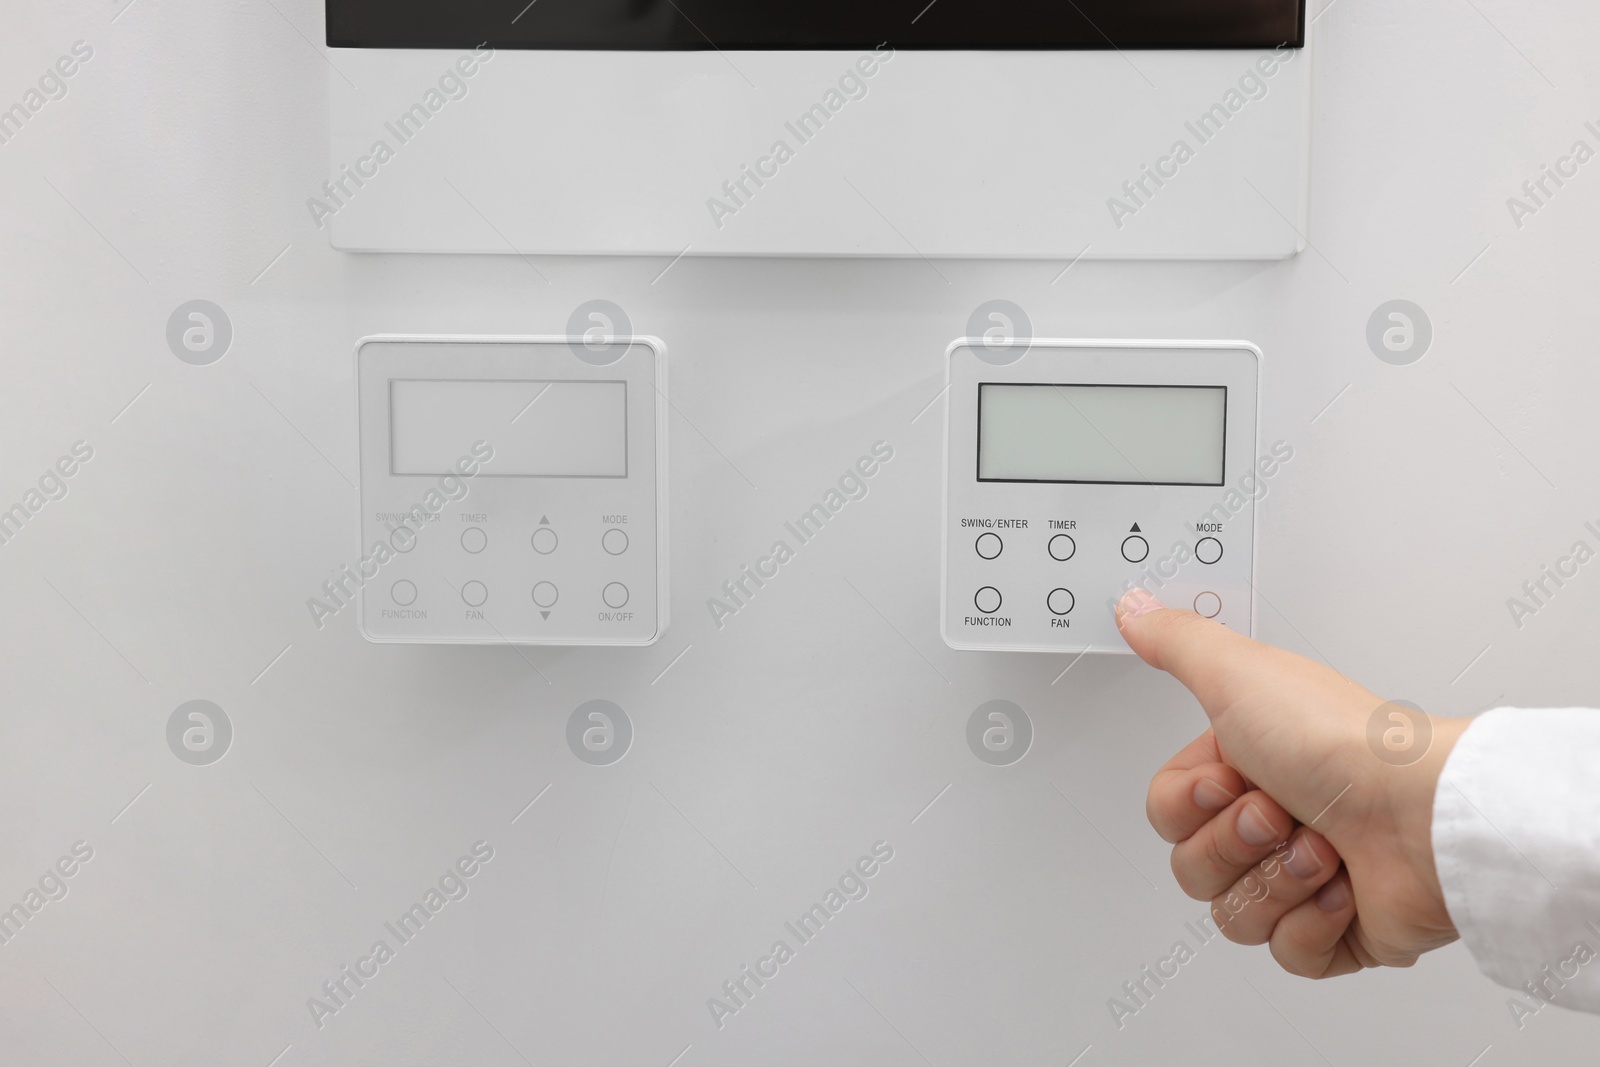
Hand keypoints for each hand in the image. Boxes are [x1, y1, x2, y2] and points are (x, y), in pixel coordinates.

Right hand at [1116, 588, 1471, 977]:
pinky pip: (1288, 953)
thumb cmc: (1344, 746)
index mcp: (1245, 764)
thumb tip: (1135, 609)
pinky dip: (1315, 923)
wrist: (1424, 818)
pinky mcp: (1339, 932)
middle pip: (1192, 867)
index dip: (1191, 806)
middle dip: (1236, 845)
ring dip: (1279, 881)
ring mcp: (1305, 878)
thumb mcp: (1240, 673)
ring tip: (1323, 849)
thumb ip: (1177, 641)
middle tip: (1281, 813)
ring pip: (1234, 915)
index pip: (1166, 813)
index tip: (1233, 777)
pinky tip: (1343, 887)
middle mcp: (1273, 819)